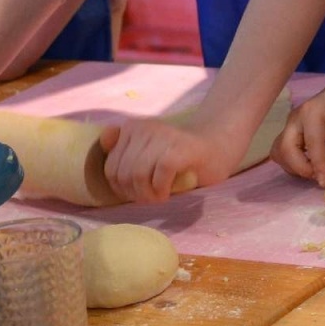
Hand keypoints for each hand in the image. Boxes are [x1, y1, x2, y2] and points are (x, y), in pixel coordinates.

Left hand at [98, 118, 239, 203]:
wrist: (220, 144)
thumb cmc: (182, 153)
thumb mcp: (147, 149)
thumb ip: (125, 146)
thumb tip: (104, 140)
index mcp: (133, 128)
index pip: (111, 167)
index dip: (122, 188)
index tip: (138, 192)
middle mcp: (145, 128)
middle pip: (123, 174)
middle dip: (135, 194)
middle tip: (152, 198)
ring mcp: (163, 137)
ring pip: (137, 175)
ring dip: (148, 195)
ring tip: (159, 197)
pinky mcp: (179, 149)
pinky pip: (159, 176)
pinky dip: (162, 190)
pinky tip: (169, 192)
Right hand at [271, 78, 324, 187]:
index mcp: (312, 112)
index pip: (312, 143)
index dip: (318, 166)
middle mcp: (295, 118)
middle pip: (285, 149)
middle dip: (300, 168)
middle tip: (319, 177)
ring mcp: (289, 125)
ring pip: (279, 152)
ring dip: (293, 167)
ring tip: (314, 170)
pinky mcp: (288, 132)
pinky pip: (281, 152)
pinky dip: (291, 163)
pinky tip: (308, 164)